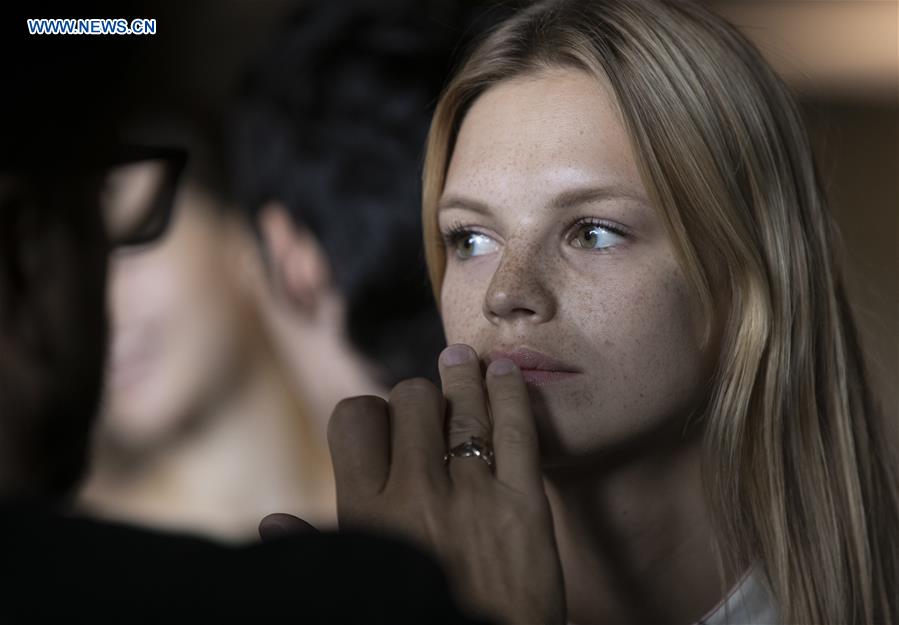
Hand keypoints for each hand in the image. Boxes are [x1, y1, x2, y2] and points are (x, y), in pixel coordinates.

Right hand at [328, 344, 565, 624]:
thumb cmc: (414, 623)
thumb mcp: (351, 594)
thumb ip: (315, 553)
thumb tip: (269, 526)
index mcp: (366, 511)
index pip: (355, 419)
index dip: (368, 410)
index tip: (382, 420)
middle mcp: (417, 492)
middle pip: (413, 400)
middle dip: (417, 395)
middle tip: (427, 401)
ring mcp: (476, 495)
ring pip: (464, 408)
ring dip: (461, 375)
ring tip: (461, 359)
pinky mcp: (526, 506)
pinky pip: (518, 432)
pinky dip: (511, 394)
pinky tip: (504, 371)